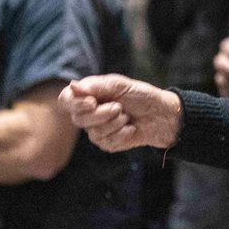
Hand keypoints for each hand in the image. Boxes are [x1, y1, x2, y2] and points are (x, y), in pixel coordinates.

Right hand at [59, 75, 183, 151]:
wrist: (161, 114)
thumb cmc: (141, 96)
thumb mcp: (121, 85)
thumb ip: (97, 85)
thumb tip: (73, 86)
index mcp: (89, 96)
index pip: (66, 100)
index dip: (75, 103)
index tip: (91, 102)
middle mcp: (89, 113)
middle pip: (79, 119)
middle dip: (102, 114)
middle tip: (119, 107)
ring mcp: (97, 130)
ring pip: (93, 133)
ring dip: (115, 123)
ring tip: (128, 116)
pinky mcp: (108, 143)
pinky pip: (107, 143)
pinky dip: (122, 134)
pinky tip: (131, 128)